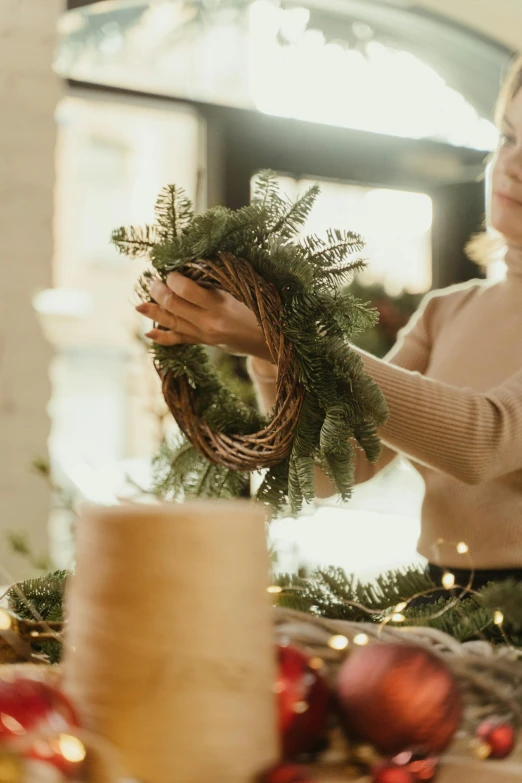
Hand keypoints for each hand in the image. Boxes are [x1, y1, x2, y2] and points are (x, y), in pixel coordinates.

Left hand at [136, 271, 271, 360]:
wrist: (274, 342)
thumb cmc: (265, 308)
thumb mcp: (249, 288)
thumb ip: (225, 276)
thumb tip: (199, 259)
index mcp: (220, 306)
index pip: (185, 290)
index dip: (174, 278)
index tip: (172, 270)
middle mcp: (209, 323)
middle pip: (173, 306)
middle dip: (159, 291)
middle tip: (153, 281)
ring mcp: (205, 335)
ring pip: (172, 324)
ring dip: (154, 312)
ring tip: (139, 304)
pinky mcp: (206, 342)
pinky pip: (181, 340)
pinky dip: (163, 338)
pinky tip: (150, 333)